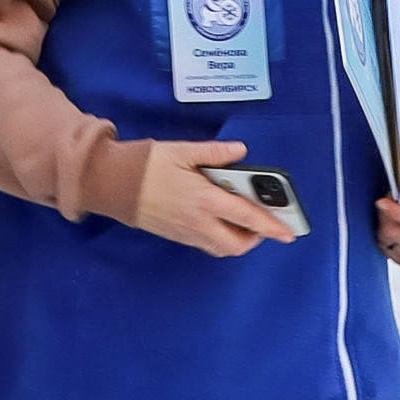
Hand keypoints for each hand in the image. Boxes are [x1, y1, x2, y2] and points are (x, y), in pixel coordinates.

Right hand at [127, 139, 293, 257]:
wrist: (111, 184)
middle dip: (256, 237)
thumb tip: (241, 151)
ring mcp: (186, 233)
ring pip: (222, 249)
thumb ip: (214, 153)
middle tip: (261, 219)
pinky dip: (220, 238)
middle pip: (238, 245)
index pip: (247, 218)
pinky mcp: (176, 236)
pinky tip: (218, 220)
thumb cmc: (145, 164)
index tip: (289, 232)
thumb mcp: (181, 151)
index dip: (271, 226)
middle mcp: (198, 222)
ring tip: (241, 219)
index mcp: (204, 200)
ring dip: (238, 239)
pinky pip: (207, 245)